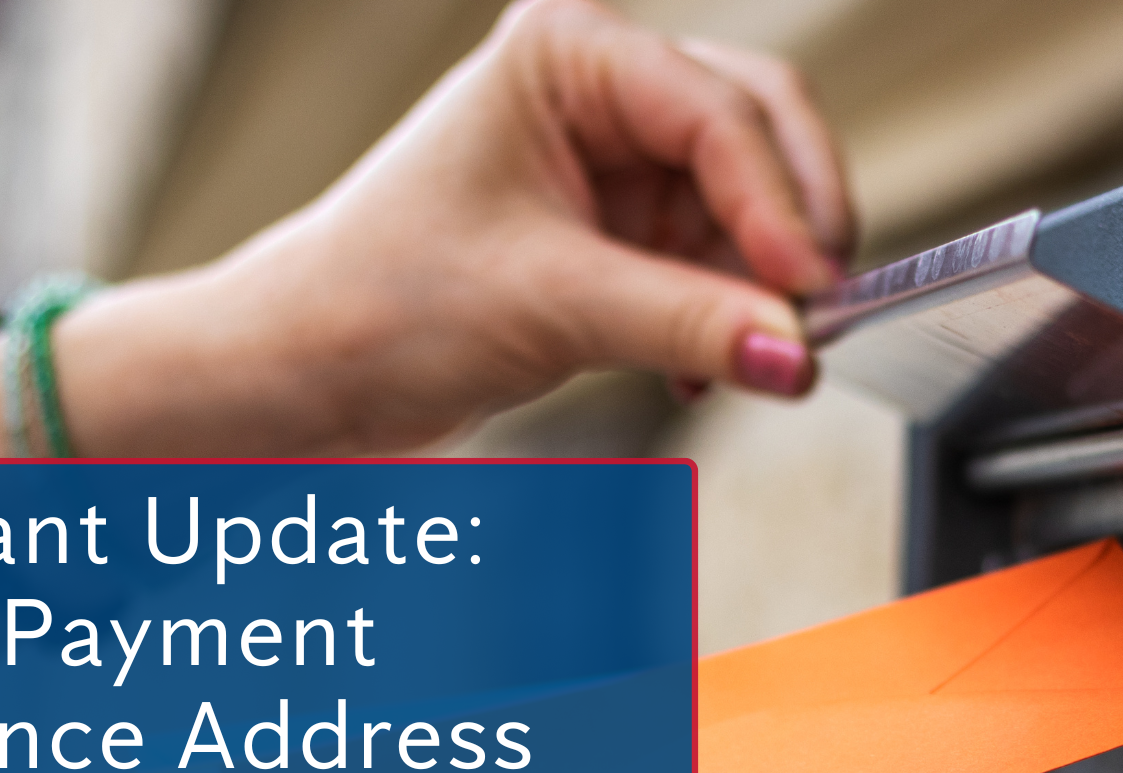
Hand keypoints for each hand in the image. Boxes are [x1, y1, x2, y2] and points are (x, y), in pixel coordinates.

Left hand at [47, 0, 854, 456]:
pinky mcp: (622, 230)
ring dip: (759, 289)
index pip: (718, 112)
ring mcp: (617, 159)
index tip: (809, 291)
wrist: (308, 370)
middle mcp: (600, 88)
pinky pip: (719, 263)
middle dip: (791, 233)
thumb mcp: (550, 307)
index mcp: (567, 51)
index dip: (780, 202)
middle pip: (758, 136)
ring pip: (751, 209)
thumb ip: (689, 325)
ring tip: (745, 361)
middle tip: (814, 320)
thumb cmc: (379, 300)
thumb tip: (797, 355)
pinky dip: (727, 318)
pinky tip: (704, 369)